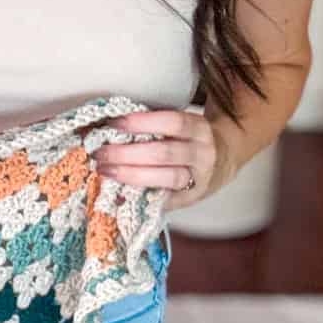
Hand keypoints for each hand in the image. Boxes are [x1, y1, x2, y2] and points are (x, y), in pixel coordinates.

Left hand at [93, 107, 232, 209]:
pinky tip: (118, 193)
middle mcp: (203, 154)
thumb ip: (152, 126)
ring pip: (166, 178)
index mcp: (199, 129)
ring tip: (105, 171)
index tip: (114, 123)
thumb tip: (107, 126)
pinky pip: (164, 200)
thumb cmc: (186, 141)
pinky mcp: (190, 199)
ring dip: (131, 174)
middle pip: (164, 153)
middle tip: (101, 153)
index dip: (142, 122)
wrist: (221, 163)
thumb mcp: (180, 127)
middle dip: (127, 153)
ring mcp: (199, 179)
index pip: (173, 122)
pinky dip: (140, 196)